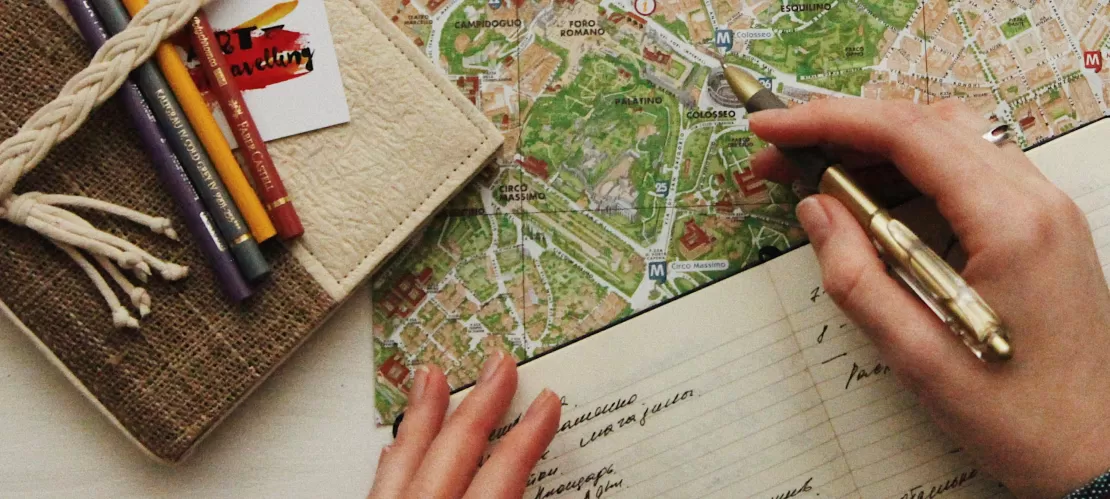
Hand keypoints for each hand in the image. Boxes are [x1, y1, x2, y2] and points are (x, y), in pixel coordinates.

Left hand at [369, 352, 560, 498]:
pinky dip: (392, 460)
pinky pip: (377, 486)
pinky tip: (394, 446)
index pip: (503, 473)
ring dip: (422, 415)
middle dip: (480, 403)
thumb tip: (542, 490)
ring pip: (404, 458)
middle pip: (454, 449)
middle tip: (499, 365)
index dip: (528, 436)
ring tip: (430, 375)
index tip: (546, 403)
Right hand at [750, 99, 1109, 497]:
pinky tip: (872, 200)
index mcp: (1010, 225)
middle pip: (927, 123)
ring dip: (876, 146)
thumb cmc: (1018, 418)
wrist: (1096, 451)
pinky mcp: (1040, 226)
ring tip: (815, 176)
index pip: (908, 135)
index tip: (771, 126)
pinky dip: (911, 170)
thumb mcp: (917, 357)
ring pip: (950, 138)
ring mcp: (1045, 209)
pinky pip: (968, 171)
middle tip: (779, 157)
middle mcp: (1036, 200)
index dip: (828, 120)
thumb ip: (857, 277)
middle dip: (843, 128)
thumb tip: (815, 209)